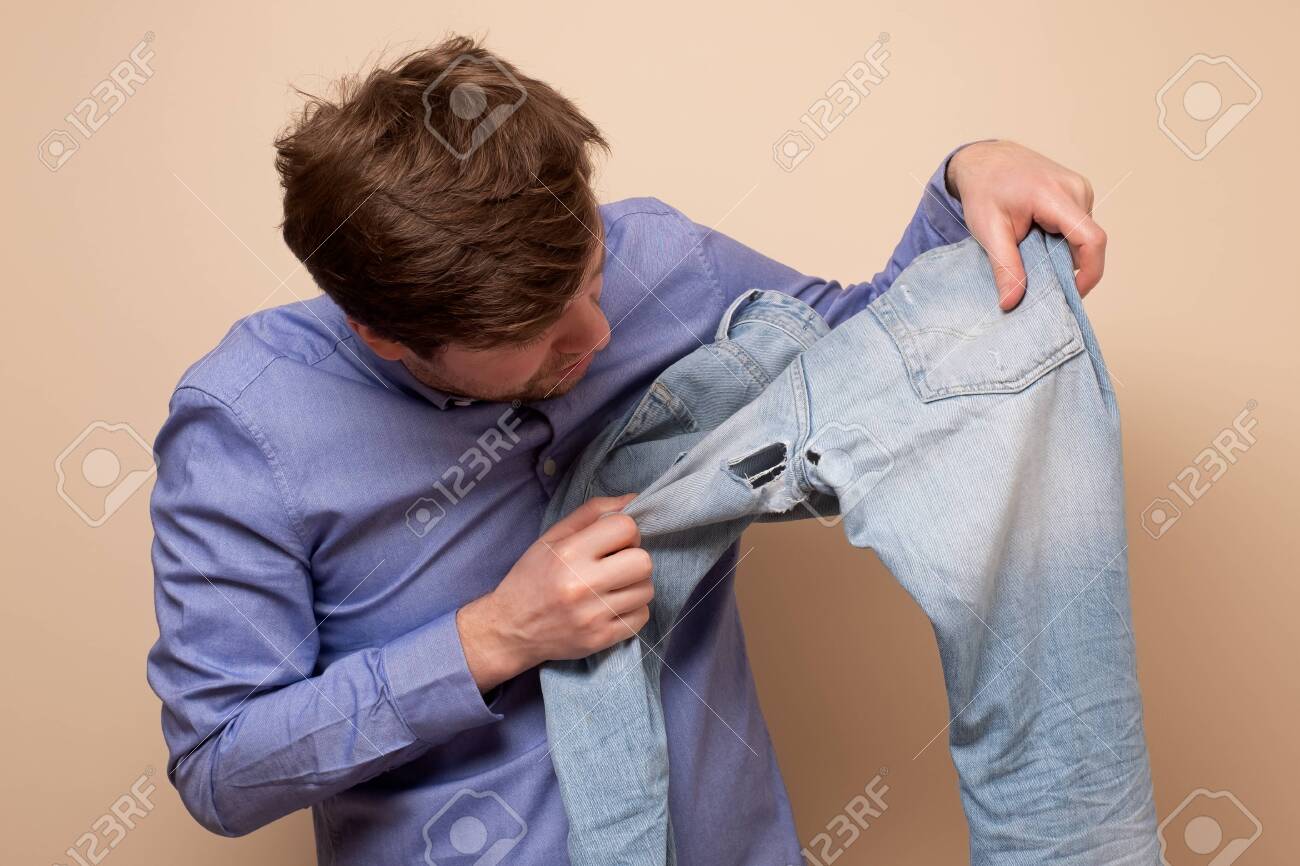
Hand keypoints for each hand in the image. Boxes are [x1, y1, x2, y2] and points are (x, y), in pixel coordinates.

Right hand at [457, 493, 652, 690]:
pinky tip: (612, 607)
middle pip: (643, 561)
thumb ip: (592, 513)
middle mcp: (582, 584)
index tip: (614, 541)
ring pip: (646, 590)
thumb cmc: (532, 577)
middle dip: (634, 559)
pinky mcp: (601, 638)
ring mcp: (593, 615)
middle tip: (616, 565)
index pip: (626, 527)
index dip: (626, 531)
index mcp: (569, 553)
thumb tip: (634, 499)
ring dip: (635, 585)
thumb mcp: (552, 538)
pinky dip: (632, 610)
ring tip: (612, 586)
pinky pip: (641, 617)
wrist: (511, 629)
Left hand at [945, 140, 1106, 309]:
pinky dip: (1060, 241)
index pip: (1091, 239)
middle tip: (1038, 280)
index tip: (1071, 295)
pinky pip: (1078, 227)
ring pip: (1083, 237)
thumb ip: (1004, 267)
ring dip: (1061, 253)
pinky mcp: (1078, 193)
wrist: (984, 159)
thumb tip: (1011, 303)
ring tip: (1030, 253)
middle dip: (1067, 267)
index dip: (1089, 273)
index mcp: (1055, 195)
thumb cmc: (984, 189)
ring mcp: (1080, 189)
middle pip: (1088, 242)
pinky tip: (1037, 239)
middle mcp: (1076, 189)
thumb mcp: (987, 231)